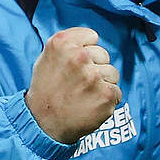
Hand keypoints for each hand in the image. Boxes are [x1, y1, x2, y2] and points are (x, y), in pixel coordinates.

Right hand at [26, 27, 120, 143]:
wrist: (43, 123)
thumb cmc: (46, 88)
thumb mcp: (47, 57)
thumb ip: (69, 42)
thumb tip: (92, 37)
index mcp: (63, 43)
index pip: (92, 36)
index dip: (85, 50)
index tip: (74, 63)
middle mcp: (79, 57)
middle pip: (103, 55)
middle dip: (94, 67)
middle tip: (76, 82)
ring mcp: (94, 76)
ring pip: (112, 73)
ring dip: (102, 83)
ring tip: (83, 94)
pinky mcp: (106, 94)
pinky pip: (116, 91)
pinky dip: (106, 99)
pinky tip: (90, 104)